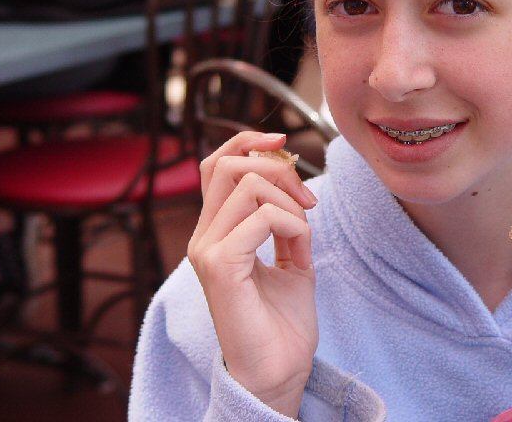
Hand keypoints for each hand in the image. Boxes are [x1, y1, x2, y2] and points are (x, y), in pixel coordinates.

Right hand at [188, 131, 318, 417]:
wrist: (279, 371)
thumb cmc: (283, 320)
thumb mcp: (290, 256)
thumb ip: (285, 219)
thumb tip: (293, 183)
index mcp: (216, 231)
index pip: (216, 165)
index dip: (247, 142)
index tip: (283, 141)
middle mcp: (204, 236)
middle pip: (226, 164)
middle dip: (277, 167)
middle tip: (308, 198)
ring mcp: (207, 251)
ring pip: (247, 183)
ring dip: (291, 200)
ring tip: (305, 233)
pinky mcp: (220, 267)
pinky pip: (263, 218)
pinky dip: (293, 225)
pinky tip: (300, 252)